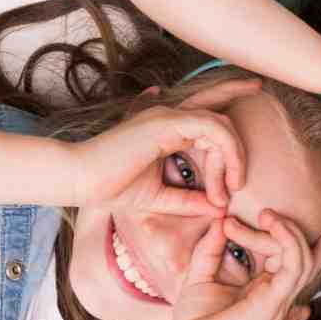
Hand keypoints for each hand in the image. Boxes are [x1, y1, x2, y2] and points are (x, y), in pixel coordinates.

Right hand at [69, 79, 261, 211]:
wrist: (81, 180)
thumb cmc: (111, 187)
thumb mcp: (159, 197)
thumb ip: (189, 200)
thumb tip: (217, 208)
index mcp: (167, 126)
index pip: (207, 110)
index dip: (231, 113)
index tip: (240, 155)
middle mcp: (169, 115)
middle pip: (219, 114)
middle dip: (238, 147)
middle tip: (238, 184)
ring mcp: (168, 115)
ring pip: (220, 124)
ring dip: (233, 156)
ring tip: (232, 186)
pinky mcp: (167, 123)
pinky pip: (212, 128)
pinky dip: (226, 152)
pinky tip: (226, 179)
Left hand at [166, 211, 320, 319]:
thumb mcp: (200, 276)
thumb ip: (211, 248)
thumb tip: (220, 220)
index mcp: (265, 291)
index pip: (291, 259)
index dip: (277, 233)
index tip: (229, 220)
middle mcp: (278, 297)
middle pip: (302, 256)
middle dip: (286, 228)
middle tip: (262, 213)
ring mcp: (279, 301)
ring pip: (303, 258)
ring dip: (289, 231)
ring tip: (268, 214)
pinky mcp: (273, 303)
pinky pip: (295, 266)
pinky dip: (288, 241)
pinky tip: (272, 225)